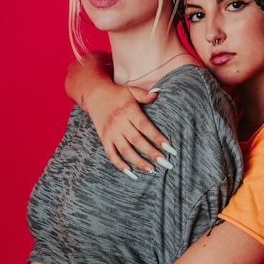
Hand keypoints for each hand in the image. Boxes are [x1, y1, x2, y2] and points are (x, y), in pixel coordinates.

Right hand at [66, 52, 174, 172]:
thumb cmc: (117, 94)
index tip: (168, 147)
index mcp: (128, 110)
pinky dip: (119, 164)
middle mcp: (119, 122)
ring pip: (125, 150)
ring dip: (138, 161)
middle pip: (136, 140)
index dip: (156, 137)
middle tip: (164, 163)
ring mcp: (110, 132)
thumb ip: (144, 94)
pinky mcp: (104, 138)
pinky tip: (130, 172)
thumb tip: (157, 94)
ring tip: (151, 170)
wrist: (94, 95)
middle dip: (151, 152)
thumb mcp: (131, 90)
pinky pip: (111, 154)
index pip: (144, 126)